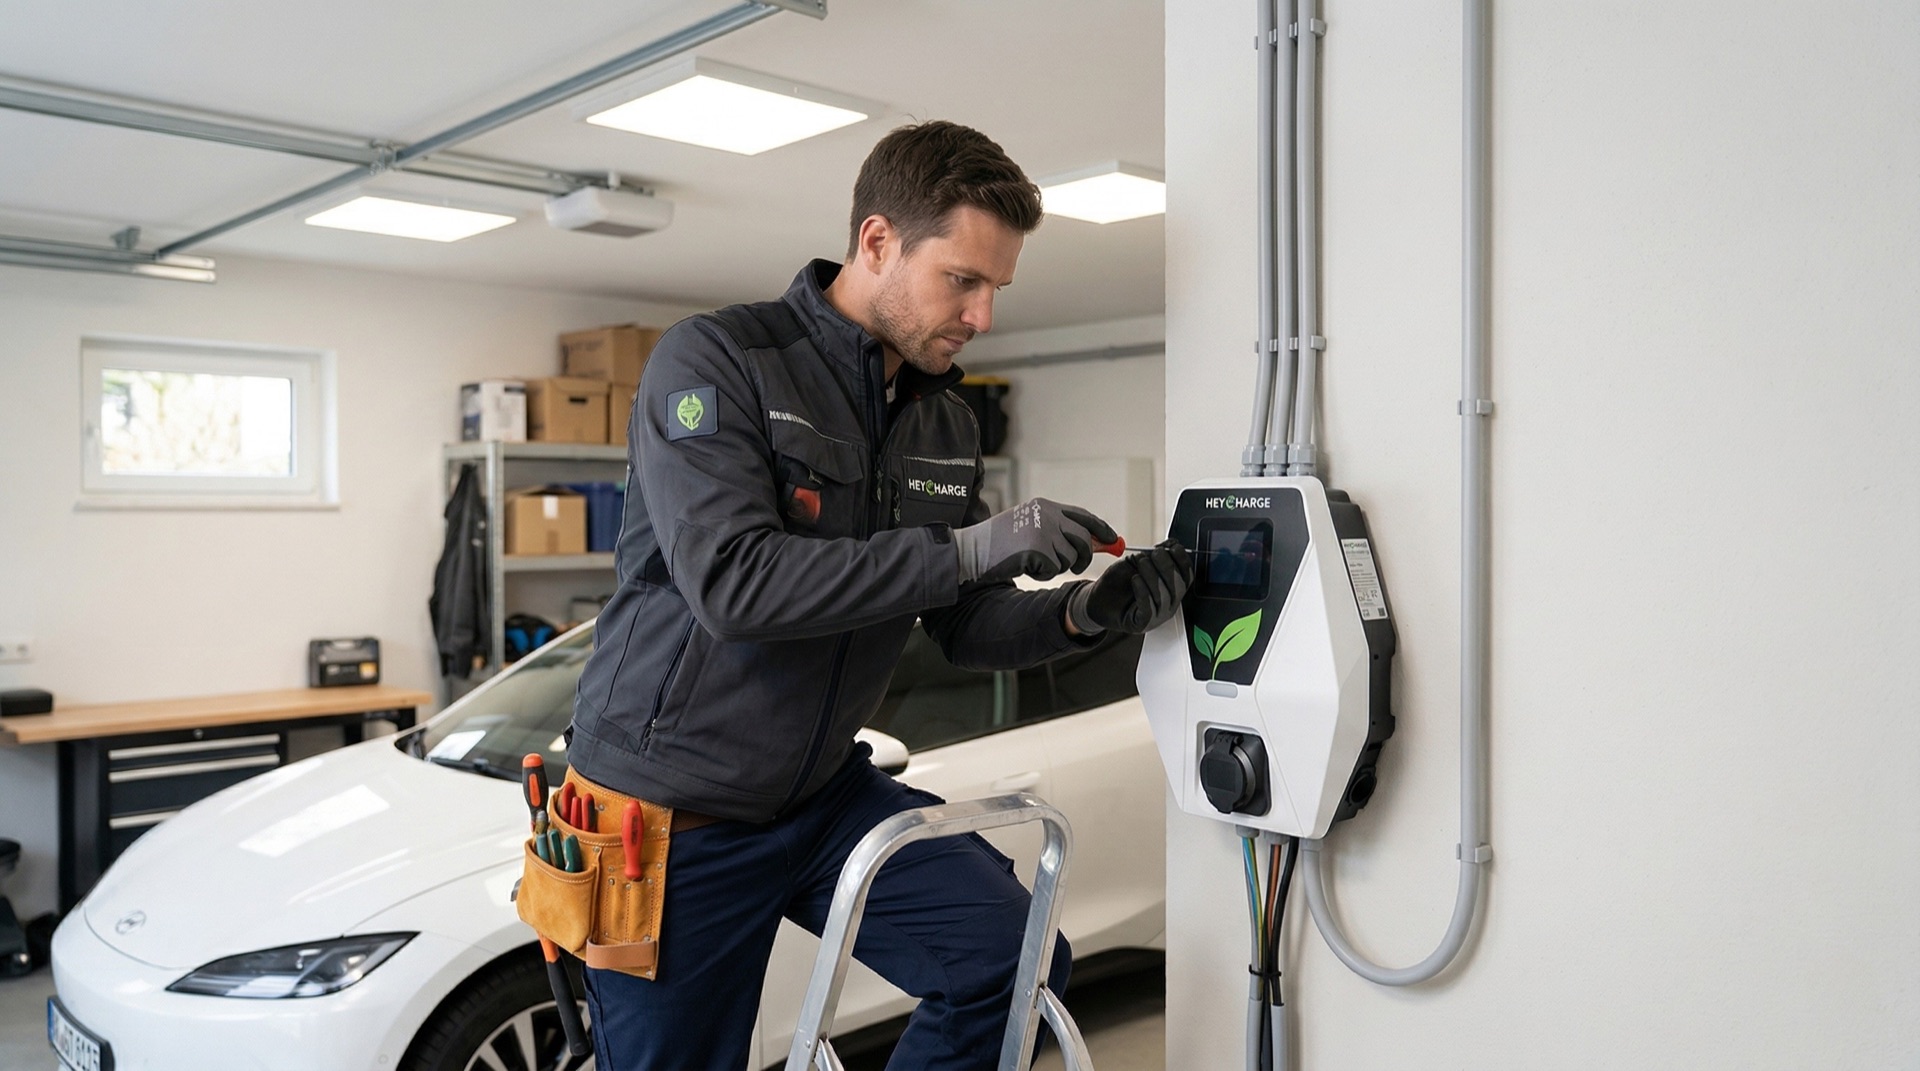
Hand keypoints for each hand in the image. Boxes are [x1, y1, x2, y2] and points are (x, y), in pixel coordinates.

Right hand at [954, 498, 1119, 583]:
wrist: (972, 550)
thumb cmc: (1000, 543)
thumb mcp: (1030, 527)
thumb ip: (1059, 531)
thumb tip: (1095, 543)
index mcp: (1045, 506)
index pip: (1083, 516)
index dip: (1101, 529)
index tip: (1113, 540)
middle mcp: (1047, 514)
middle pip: (1083, 539)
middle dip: (1084, 557)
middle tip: (1077, 568)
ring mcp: (1043, 531)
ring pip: (1070, 557)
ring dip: (1056, 567)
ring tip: (1034, 562)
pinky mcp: (1038, 549)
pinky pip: (1054, 569)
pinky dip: (1042, 574)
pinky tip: (1024, 567)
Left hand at [1066, 541, 1193, 634]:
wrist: (1098, 601)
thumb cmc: (1119, 583)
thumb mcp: (1139, 563)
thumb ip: (1155, 555)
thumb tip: (1170, 544)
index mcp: (1172, 589)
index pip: (1187, 575)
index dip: (1182, 559)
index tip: (1172, 546)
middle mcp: (1168, 604)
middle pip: (1178, 585)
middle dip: (1167, 565)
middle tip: (1155, 553)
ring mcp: (1157, 616)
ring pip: (1163, 596)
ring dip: (1152, 574)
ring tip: (1141, 562)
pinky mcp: (1142, 624)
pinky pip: (1148, 609)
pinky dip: (1143, 591)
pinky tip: (1135, 579)